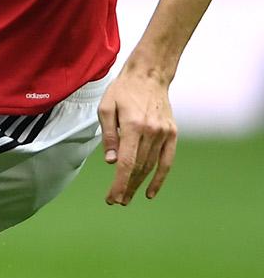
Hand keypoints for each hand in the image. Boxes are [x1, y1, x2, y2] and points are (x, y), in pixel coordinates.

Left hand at [97, 64, 177, 204]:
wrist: (149, 76)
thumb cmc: (122, 91)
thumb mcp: (106, 108)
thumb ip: (109, 135)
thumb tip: (110, 162)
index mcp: (133, 125)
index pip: (126, 162)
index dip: (119, 183)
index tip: (112, 198)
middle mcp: (151, 132)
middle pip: (139, 168)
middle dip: (126, 187)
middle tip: (116, 202)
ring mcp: (164, 134)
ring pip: (151, 166)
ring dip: (138, 184)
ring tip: (126, 197)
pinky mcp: (172, 134)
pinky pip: (167, 161)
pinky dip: (159, 178)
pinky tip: (150, 192)